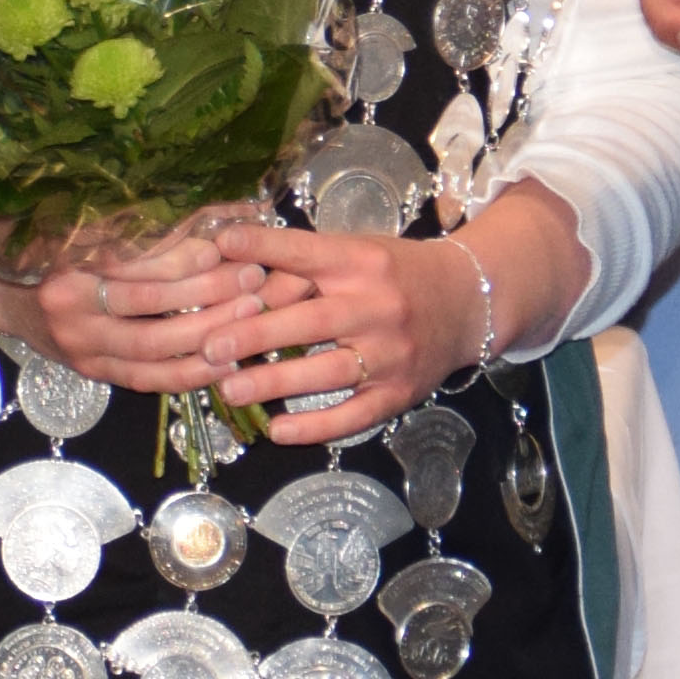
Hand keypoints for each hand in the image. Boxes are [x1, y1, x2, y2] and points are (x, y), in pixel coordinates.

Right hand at [0, 204, 272, 389]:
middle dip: (211, 295)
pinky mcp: (88, 371)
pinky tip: (224, 364)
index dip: (191, 255)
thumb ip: (131, 213)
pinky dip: (185, 375)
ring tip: (252, 319)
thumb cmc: (44, 240)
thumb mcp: (76, 215)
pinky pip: (143, 380)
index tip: (233, 243)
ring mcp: (78, 346)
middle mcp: (71, 309)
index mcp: (68, 262)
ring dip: (208, 336)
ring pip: (153, 350)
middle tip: (257, 280)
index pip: (141, 261)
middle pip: (154, 307)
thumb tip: (211, 200)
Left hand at [206, 182, 587, 427]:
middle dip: (254, 335)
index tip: (219, 247)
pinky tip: (279, 430)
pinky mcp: (400, 392)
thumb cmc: (397, 273)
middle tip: (209, 348)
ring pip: (327, 373)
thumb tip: (237, 266)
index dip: (262, 249)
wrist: (469, 300)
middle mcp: (377, 306)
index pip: (306, 252)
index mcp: (362, 262)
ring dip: (274, 383)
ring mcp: (391, 353)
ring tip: (230, 390)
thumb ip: (306, 262)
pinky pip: (354, 415)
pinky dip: (316, 426)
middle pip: (309, 322)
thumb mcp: (358, 252)